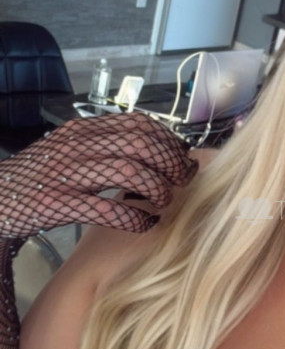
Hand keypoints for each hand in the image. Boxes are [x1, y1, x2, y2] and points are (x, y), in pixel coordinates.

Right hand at [0, 111, 199, 238]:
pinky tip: (145, 224)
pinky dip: (135, 218)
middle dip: (170, 164)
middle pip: (141, 145)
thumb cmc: (38, 177)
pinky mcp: (58, 205)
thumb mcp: (70, 149)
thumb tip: (154, 150)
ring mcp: (66, 175)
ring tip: (164, 202)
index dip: (168, 140)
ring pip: (129, 172)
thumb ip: (105, 145)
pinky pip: (108, 210)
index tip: (181, 158)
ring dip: (157, 189)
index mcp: (82, 130)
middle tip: (181, 182)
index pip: (138, 124)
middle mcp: (76, 146)